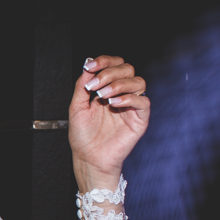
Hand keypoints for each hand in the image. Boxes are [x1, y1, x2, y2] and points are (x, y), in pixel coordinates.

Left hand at [68, 56, 149, 189]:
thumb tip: (88, 66)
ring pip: (138, 82)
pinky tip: (113, 103)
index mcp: (108, 89)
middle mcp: (122, 95)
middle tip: (95, 85)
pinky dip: (128, 99)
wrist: (88, 158)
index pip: (114, 65)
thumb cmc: (83, 136)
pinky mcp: (140, 119)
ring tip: (103, 95)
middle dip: (109, 73)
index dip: (104, 61)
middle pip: (128, 69)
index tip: (89, 66)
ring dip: (119, 84)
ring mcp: (131, 106)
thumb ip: (82, 86)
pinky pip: (143, 102)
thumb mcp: (77, 107)